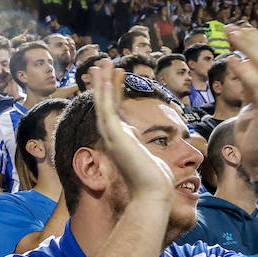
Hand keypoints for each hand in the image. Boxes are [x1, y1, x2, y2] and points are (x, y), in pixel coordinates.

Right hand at [89, 62, 174, 199]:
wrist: (152, 193)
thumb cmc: (155, 180)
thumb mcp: (152, 158)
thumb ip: (148, 151)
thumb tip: (154, 153)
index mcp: (122, 140)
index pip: (116, 110)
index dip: (117, 91)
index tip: (119, 75)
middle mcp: (114, 137)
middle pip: (105, 104)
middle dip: (104, 83)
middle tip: (102, 64)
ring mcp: (112, 136)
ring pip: (103, 103)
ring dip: (102, 82)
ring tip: (102, 63)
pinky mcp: (115, 136)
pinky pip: (107, 110)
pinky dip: (106, 92)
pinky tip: (107, 77)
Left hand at [225, 27, 257, 178]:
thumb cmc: (256, 131)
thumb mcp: (251, 101)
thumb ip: (250, 83)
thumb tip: (243, 62)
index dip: (257, 37)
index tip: (238, 29)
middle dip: (251, 37)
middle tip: (229, 28)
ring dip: (248, 47)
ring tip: (230, 36)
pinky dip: (245, 71)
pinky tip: (232, 61)